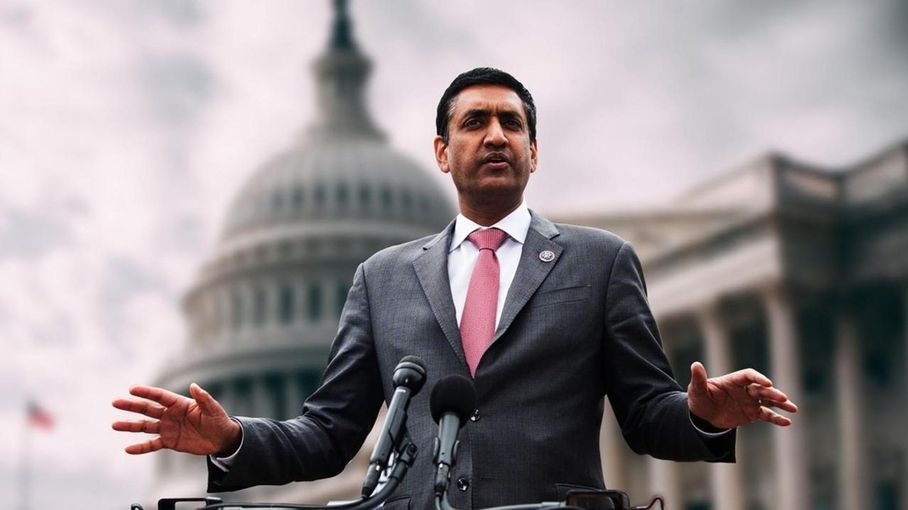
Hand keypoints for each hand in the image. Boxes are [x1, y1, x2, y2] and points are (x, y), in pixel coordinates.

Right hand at [112, 383, 241, 455]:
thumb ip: (203, 398)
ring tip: (114, 425)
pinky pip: (152, 445)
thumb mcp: (213, 409)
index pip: (160, 396)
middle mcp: (170, 414)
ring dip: (130, 426)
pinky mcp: (169, 441)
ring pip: (145, 426)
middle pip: (148, 409)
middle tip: (115, 402)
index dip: (146, 392)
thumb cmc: (218, 420)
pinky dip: (141, 447)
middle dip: (132, 406)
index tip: (132, 389)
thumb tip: (194, 385)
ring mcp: (168, 428)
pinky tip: (128, 449)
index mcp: (180, 404)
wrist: (221, 439)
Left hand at [687, 361, 797, 428]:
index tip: (768, 382)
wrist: (703, 416)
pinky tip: (787, 422)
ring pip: (768, 400)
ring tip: (793, 408)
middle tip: (784, 398)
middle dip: (773, 393)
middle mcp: (745, 390)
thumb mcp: (697, 390)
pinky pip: (767, 415)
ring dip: (781, 403)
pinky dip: (777, 418)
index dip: (758, 378)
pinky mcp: (752, 413)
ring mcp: (750, 401)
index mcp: (733, 381)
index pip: (749, 376)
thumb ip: (699, 378)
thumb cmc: (700, 399)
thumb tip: (695, 364)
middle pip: (762, 389)